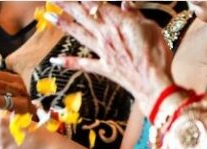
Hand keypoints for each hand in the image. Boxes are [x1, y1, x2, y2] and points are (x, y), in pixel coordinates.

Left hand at [51, 1, 173, 113]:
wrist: (154, 82)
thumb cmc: (157, 54)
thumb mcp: (151, 28)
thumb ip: (135, 15)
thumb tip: (126, 3)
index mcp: (118, 22)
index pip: (95, 4)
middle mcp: (106, 34)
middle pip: (82, 15)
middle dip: (67, 4)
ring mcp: (103, 51)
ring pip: (79, 34)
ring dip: (63, 24)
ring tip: (49, 15)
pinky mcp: (103, 67)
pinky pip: (83, 63)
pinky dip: (68, 62)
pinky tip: (55, 60)